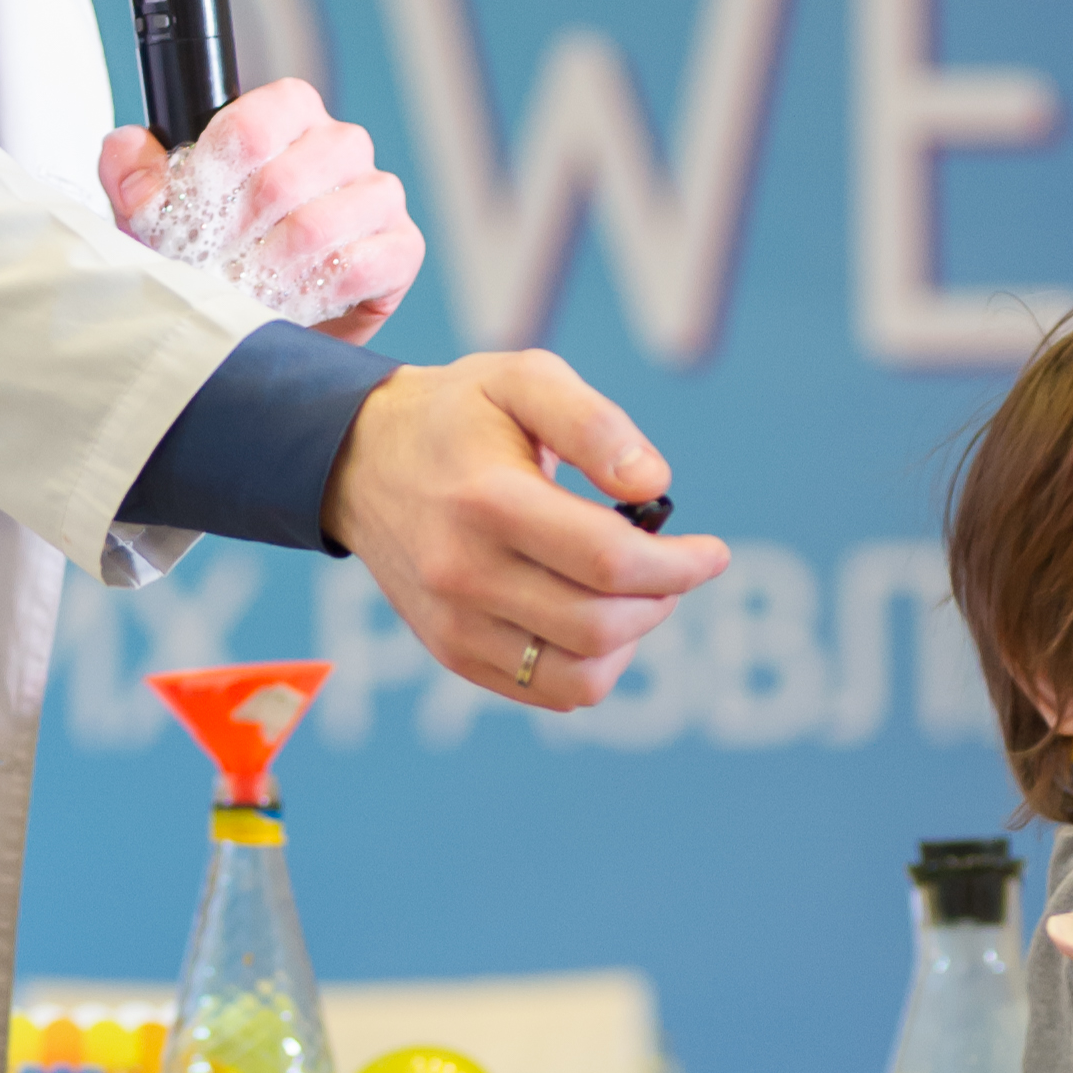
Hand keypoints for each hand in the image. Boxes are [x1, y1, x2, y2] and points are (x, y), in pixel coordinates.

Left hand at [100, 79, 422, 344]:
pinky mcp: (401, 247)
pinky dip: (313, 293)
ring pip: (317, 226)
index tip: (184, 214)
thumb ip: (135, 176)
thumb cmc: (218, 256)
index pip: (254, 122)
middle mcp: (340, 145)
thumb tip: (126, 148)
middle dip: (231, 237)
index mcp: (289, 114)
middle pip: (281, 180)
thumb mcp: (160, 215)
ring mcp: (378, 195)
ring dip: (266, 271)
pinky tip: (289, 306)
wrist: (269, 322)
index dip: (212, 172)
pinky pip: (360, 265)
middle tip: (206, 269)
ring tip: (240, 293)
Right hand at [320, 351, 728, 711]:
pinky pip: (546, 693)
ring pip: (579, 677)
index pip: (609, 561)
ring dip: (630, 640)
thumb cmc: (460, 414)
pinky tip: (591, 616)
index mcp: (489, 501)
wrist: (360, 460)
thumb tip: (653, 483)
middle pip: (601, 626)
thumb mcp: (524, 379)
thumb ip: (595, 422)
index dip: (680, 565)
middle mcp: (464, 573)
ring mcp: (453, 624)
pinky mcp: (452, 653)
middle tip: (672, 567)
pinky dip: (590, 666)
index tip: (711, 552)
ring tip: (632, 593)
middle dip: (662, 599)